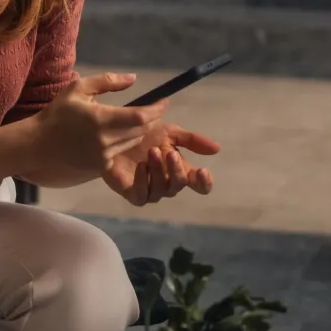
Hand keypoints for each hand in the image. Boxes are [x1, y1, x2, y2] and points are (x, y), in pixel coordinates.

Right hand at [32, 73, 165, 180]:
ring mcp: (104, 156)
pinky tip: (120, 134)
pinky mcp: (101, 166)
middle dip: (151, 119)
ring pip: (133, 141)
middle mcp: (105, 140)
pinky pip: (121, 152)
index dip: (157, 109)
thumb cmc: (58, 112)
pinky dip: (125, 142)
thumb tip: (133, 78)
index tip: (164, 101)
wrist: (39, 143)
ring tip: (136, 119)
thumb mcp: (79, 88)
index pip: (140, 116)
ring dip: (139, 130)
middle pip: (141, 130)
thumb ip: (107, 81)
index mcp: (100, 118)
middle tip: (153, 108)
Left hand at [102, 125, 218, 205]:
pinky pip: (141, 197)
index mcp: (178, 169)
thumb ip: (192, 141)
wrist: (112, 133)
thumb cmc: (143, 134)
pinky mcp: (131, 192)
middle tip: (170, 152)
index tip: (203, 170)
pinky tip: (141, 166)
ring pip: (161, 190)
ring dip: (159, 171)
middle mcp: (166, 182)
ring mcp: (149, 189)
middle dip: (176, 169)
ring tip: (152, 152)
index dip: (204, 182)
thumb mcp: (170, 132)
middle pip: (179, 185)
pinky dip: (143, 182)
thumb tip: (217, 149)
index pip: (198, 184)